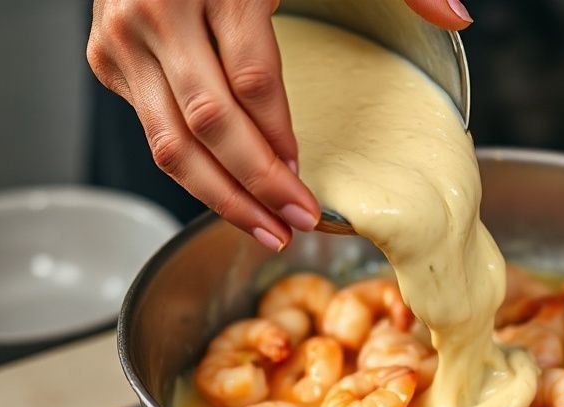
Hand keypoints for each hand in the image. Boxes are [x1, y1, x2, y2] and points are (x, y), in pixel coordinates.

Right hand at [88, 0, 470, 250]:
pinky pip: (149, 129)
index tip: (308, 188)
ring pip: (168, 142)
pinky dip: (189, 166)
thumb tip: (457, 17)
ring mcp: (125, 38)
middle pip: (210, 125)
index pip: (253, 83)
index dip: (281, 144)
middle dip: (255, 187)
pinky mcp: (107, 56)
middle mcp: (161, 12)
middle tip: (293, 224)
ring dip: (217, 196)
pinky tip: (226, 190)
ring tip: (262, 228)